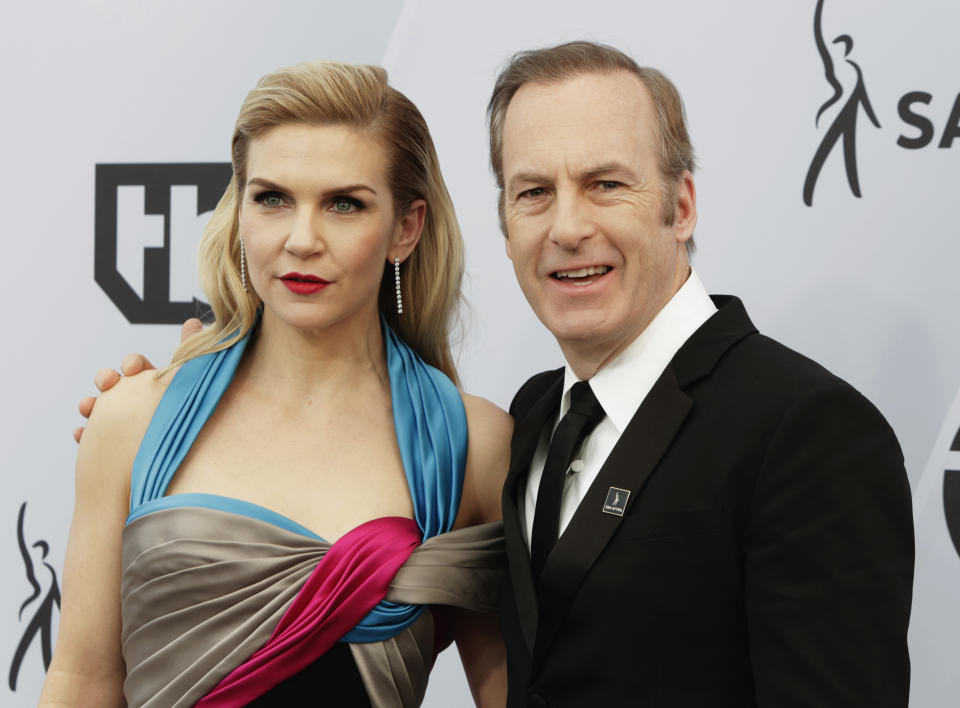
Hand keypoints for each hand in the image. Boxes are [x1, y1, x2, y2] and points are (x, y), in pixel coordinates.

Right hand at [73, 318, 202, 442]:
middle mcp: (136, 402)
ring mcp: (123, 424)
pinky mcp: (113, 449)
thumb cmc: (188, 417)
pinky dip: (84, 434)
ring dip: (90, 403)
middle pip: (114, 384)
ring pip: (99, 409)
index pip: (138, 367)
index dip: (132, 364)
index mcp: (154, 385)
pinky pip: (92, 439)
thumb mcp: (190, 383)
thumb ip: (190, 352)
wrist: (186, 466)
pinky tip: (81, 434)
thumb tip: (193, 322)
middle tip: (108, 383)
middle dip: (106, 378)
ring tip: (89, 407)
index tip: (133, 368)